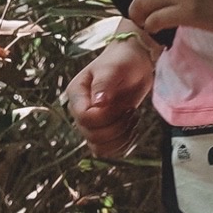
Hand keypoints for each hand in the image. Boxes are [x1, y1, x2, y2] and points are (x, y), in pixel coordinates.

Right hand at [67, 38, 156, 158]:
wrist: (135, 64)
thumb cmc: (122, 60)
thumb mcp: (114, 68)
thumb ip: (104, 84)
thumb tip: (98, 103)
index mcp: (77, 94)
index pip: (84, 118)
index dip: (105, 117)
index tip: (122, 105)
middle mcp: (80, 111)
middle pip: (92, 136)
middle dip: (117, 127)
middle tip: (130, 111)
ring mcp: (91, 124)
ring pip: (99, 148)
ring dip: (121, 138)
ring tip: (132, 119)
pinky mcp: (104, 131)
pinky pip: (108, 151)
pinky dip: (124, 145)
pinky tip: (133, 129)